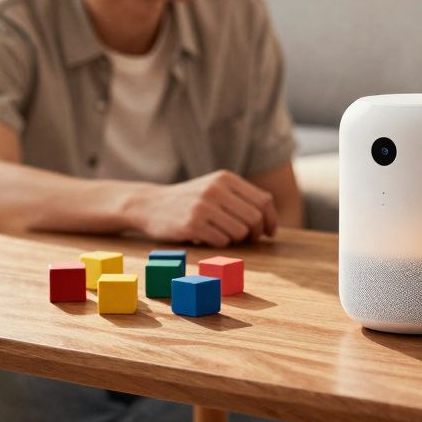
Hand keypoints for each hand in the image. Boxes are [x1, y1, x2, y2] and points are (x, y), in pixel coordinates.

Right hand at [129, 170, 276, 245]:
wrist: (150, 204)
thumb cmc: (190, 200)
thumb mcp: (215, 188)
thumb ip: (241, 198)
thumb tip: (270, 220)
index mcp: (226, 178)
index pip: (263, 200)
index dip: (271, 219)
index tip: (270, 232)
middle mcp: (216, 189)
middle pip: (254, 218)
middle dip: (256, 233)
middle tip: (249, 239)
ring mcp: (203, 206)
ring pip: (240, 232)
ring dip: (236, 240)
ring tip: (224, 235)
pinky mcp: (192, 224)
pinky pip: (221, 241)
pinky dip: (220, 243)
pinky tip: (208, 237)